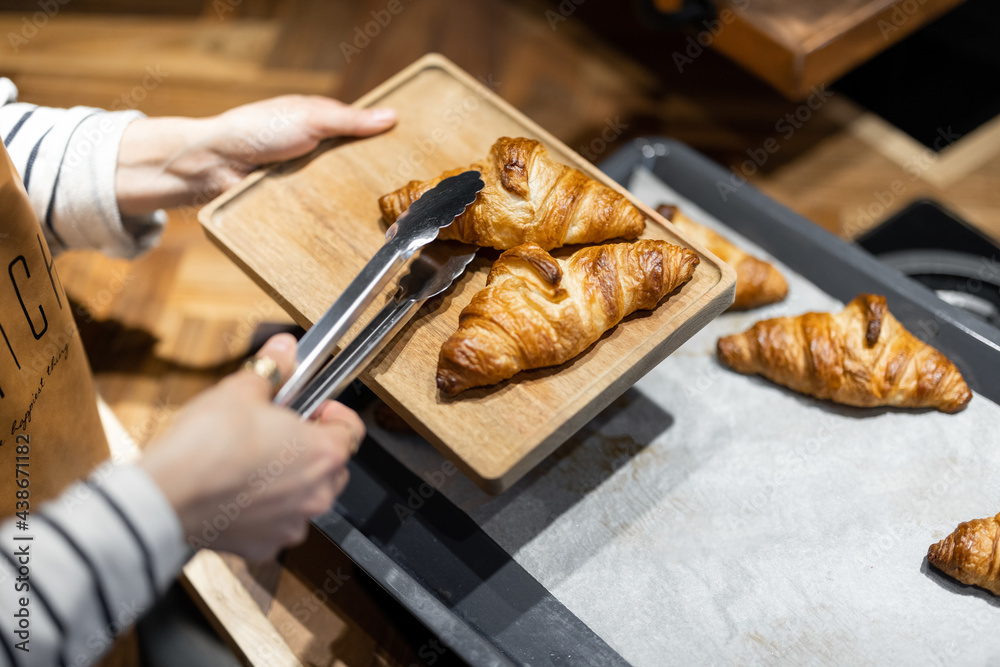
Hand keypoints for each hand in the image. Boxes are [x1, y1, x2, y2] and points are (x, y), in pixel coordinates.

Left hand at [116, 95, 396, 215]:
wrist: (213, 165)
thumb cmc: (256, 130)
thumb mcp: (310, 117)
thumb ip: (349, 120)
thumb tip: (392, 118)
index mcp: (322, 126)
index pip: (363, 136)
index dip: (385, 147)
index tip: (414, 160)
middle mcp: (316, 154)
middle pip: (355, 169)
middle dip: (374, 183)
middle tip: (408, 200)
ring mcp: (304, 181)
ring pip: (339, 195)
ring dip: (353, 206)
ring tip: (388, 224)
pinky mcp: (293, 206)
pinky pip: (319, 214)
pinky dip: (331, 221)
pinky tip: (352, 232)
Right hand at [139, 334, 364, 559]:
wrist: (167, 496)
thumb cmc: (207, 446)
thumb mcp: (241, 390)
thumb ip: (272, 369)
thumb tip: (285, 349)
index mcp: (324, 454)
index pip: (352, 430)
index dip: (333, 414)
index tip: (313, 408)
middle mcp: (317, 494)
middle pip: (331, 467)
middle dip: (310, 448)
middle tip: (279, 432)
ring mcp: (292, 524)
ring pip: (304, 498)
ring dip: (289, 481)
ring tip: (254, 462)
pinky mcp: (264, 546)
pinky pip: (275, 523)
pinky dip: (263, 510)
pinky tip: (237, 492)